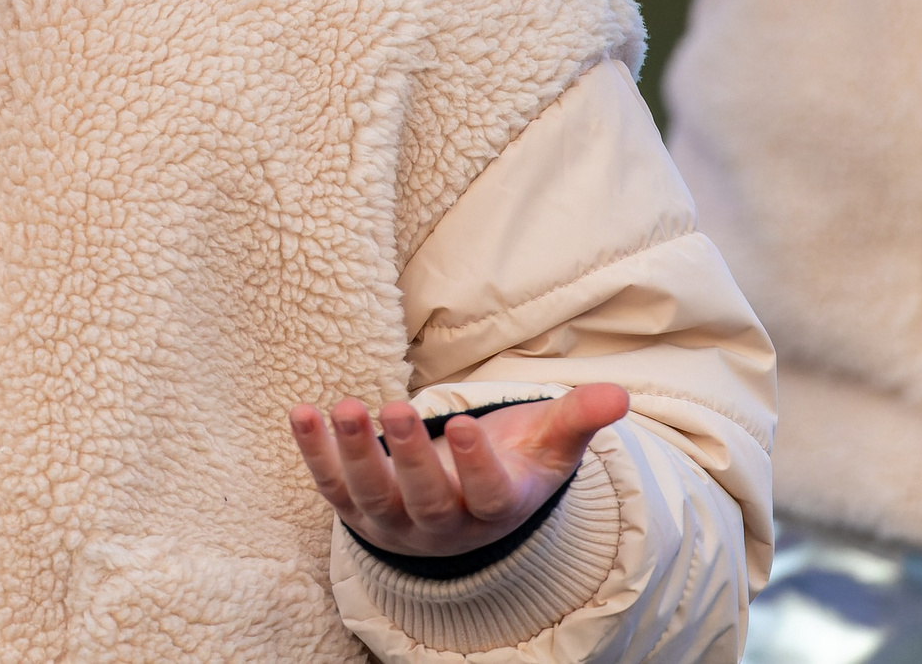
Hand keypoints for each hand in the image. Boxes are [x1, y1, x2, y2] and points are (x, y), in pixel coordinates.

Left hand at [288, 385, 628, 559]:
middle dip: (410, 456)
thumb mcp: (548, 444)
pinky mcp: (356, 510)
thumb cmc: (511, 464)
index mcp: (495, 509)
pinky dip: (313, 453)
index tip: (466, 424)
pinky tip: (302, 413)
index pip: (488, 496)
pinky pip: (331, 486)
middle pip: (425, 499)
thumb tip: (620, 396)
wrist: (463, 509)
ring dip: (355, 454)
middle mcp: (443, 525)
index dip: (476, 466)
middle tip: (397, 408)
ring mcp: (394, 522)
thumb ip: (578, 419)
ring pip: (372, 497)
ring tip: (345, 408)